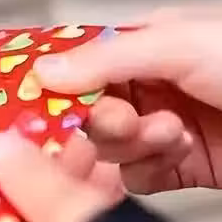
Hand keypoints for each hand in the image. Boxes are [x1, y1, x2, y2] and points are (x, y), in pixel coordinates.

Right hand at [33, 5, 221, 192]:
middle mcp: (144, 88)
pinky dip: (147, 169)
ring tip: (172, 132)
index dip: (59, 88)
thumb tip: (44, 70)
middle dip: (105, 122)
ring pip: (108, 148)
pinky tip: (177, 152)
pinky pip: (134, 176)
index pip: (78, 69)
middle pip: (87, 115)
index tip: (46, 104)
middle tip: (127, 120)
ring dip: (134, 144)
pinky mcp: (176, 166)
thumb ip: (105, 59)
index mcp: (140, 48)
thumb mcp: (177, 44)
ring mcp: (158, 128)